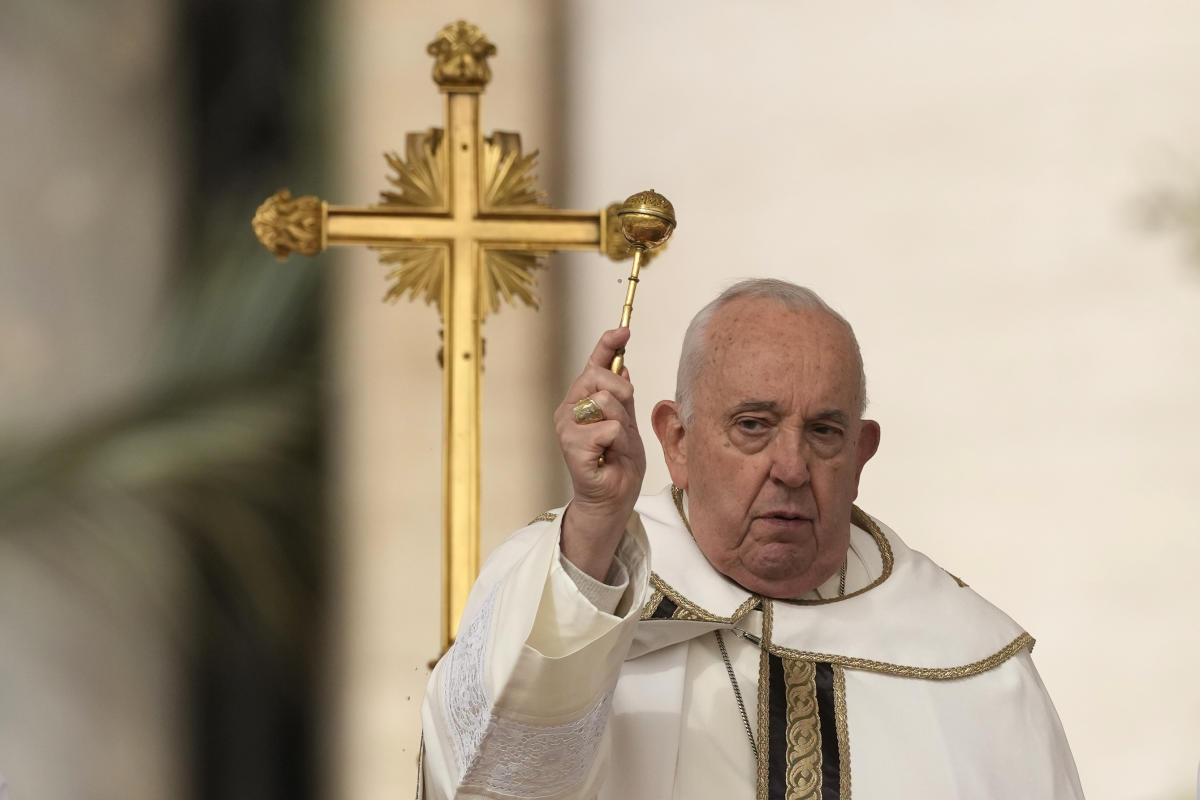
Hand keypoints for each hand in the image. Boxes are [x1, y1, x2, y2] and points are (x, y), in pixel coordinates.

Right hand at [553, 327, 646, 579]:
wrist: (613, 499)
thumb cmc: (619, 463)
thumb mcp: (627, 422)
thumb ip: (622, 396)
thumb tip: (623, 363)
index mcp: (582, 401)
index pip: (593, 364)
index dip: (607, 344)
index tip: (623, 330)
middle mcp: (569, 409)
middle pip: (598, 376)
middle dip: (622, 392)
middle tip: (625, 420)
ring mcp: (567, 427)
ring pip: (605, 401)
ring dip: (622, 425)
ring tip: (616, 444)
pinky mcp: (572, 446)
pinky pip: (608, 428)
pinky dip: (619, 443)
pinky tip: (609, 456)